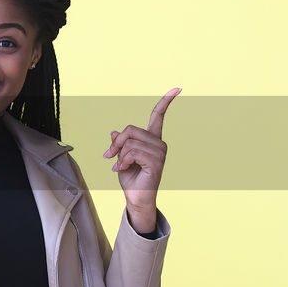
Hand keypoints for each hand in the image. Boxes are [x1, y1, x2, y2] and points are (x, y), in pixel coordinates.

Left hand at [103, 88, 179, 231]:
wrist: (135, 197)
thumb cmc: (130, 178)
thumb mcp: (121, 157)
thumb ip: (120, 144)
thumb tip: (114, 132)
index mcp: (152, 139)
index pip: (158, 116)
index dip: (166, 101)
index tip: (178, 88)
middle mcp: (159, 143)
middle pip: (130, 129)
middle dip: (116, 143)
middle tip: (110, 157)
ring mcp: (160, 153)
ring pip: (130, 143)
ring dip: (119, 156)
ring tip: (120, 167)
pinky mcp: (156, 162)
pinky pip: (132, 153)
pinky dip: (123, 161)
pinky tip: (122, 170)